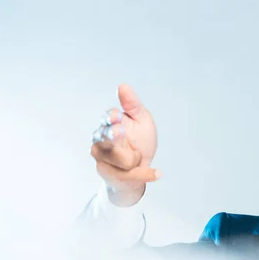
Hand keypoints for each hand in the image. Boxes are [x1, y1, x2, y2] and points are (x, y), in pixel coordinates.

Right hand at [91, 84, 159, 205]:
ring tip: (135, 156)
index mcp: (112, 121)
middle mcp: (101, 136)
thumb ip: (133, 105)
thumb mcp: (143, 121)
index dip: (114, 118)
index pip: (110, 117)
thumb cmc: (141, 141)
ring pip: (121, 158)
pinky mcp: (105, 171)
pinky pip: (127, 173)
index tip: (118, 117)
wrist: (140, 166)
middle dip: (119, 138)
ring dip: (135, 158)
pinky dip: (145, 174)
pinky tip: (158, 173)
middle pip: (111, 137)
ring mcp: (100, 154)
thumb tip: (123, 86)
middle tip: (125, 136)